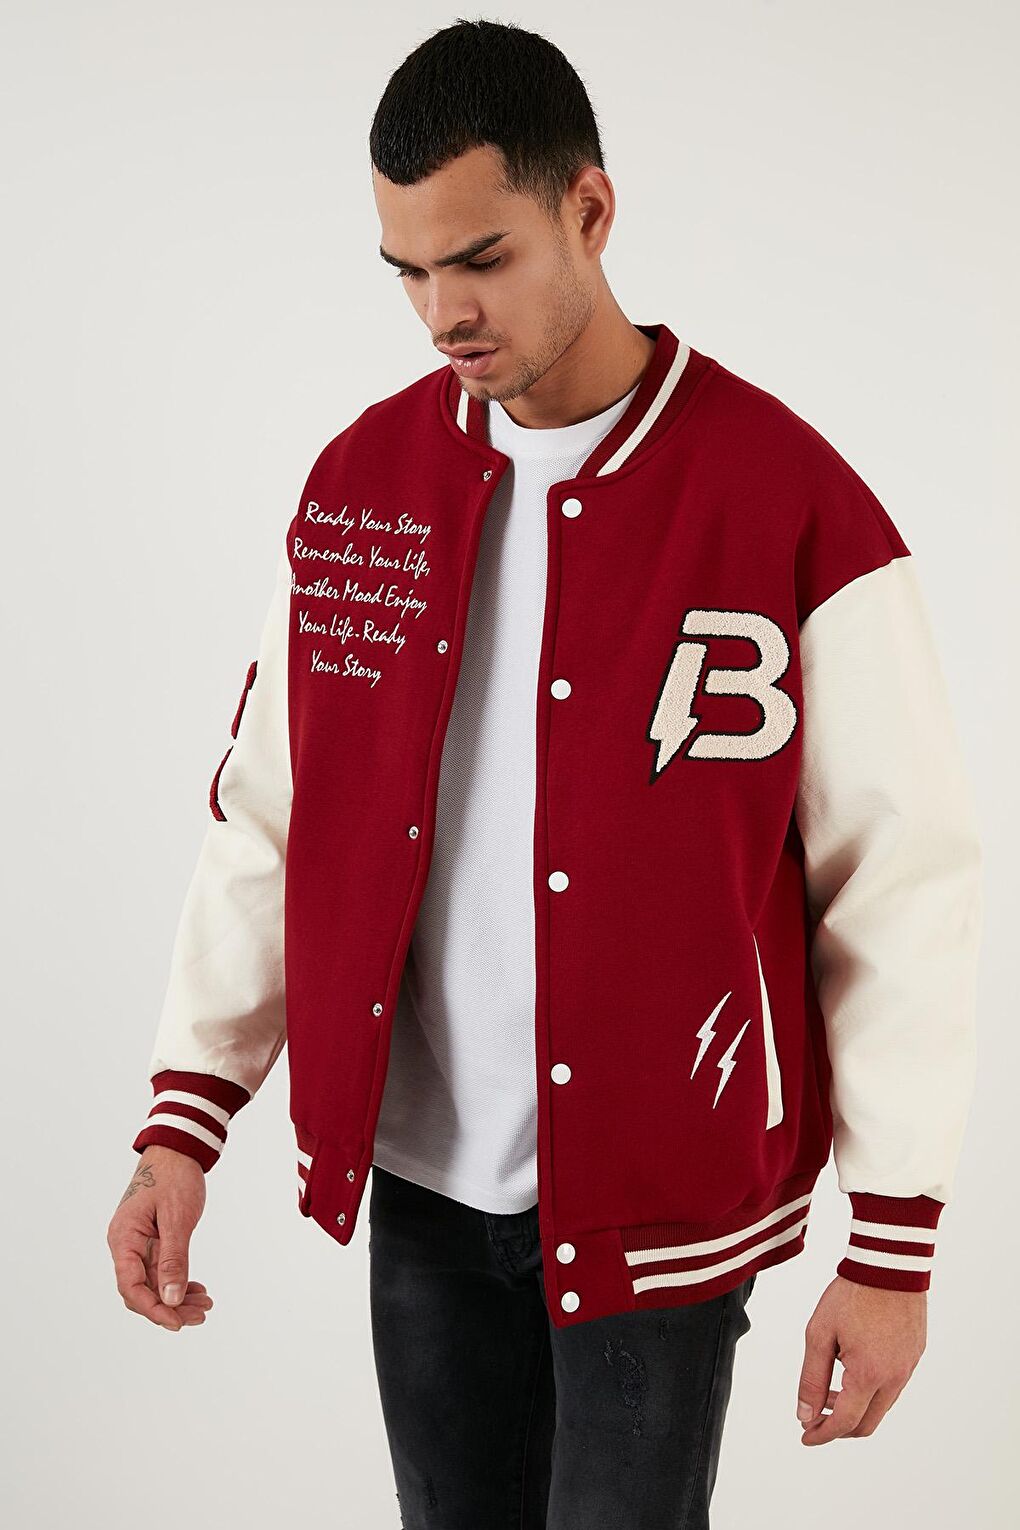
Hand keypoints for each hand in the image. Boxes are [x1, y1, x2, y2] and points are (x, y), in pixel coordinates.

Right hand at [106, 1146, 212, 1331]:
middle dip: (169, 1307)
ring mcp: (138, 1243)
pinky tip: (197, 1288)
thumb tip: (170, 1299)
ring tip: (204, 1305)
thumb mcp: (177, 1219)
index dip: (153, 1309)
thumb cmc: (174, 1177)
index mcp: (123, 1238)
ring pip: (153, 1283)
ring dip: (177, 1297)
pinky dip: (178, 1281)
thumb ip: (173, 1259)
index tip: (177, 1322)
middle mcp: (126, 1244)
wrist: (178, 1150)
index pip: (131, 1287)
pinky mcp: (152, 1241)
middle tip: (200, 1315)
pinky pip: (161, 1270)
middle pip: (141, 1290)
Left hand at [796, 1275, 926, 1442]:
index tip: (806, 1436)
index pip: (845, 1423)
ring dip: (855, 1405)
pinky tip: (852, 1367)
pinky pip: (893, 1385)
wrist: (888, 1263)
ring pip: (881, 1405)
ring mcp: (908, 1367)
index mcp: (869, 1376)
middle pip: (866, 1422)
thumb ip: (811, 1378)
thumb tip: (805, 1414)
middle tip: (815, 1416)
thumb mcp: (819, 1334)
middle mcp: (894, 1378)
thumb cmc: (851, 1294)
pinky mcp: (914, 1354)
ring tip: (829, 1388)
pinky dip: (871, 1389)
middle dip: (838, 1426)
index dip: (822, 1434)